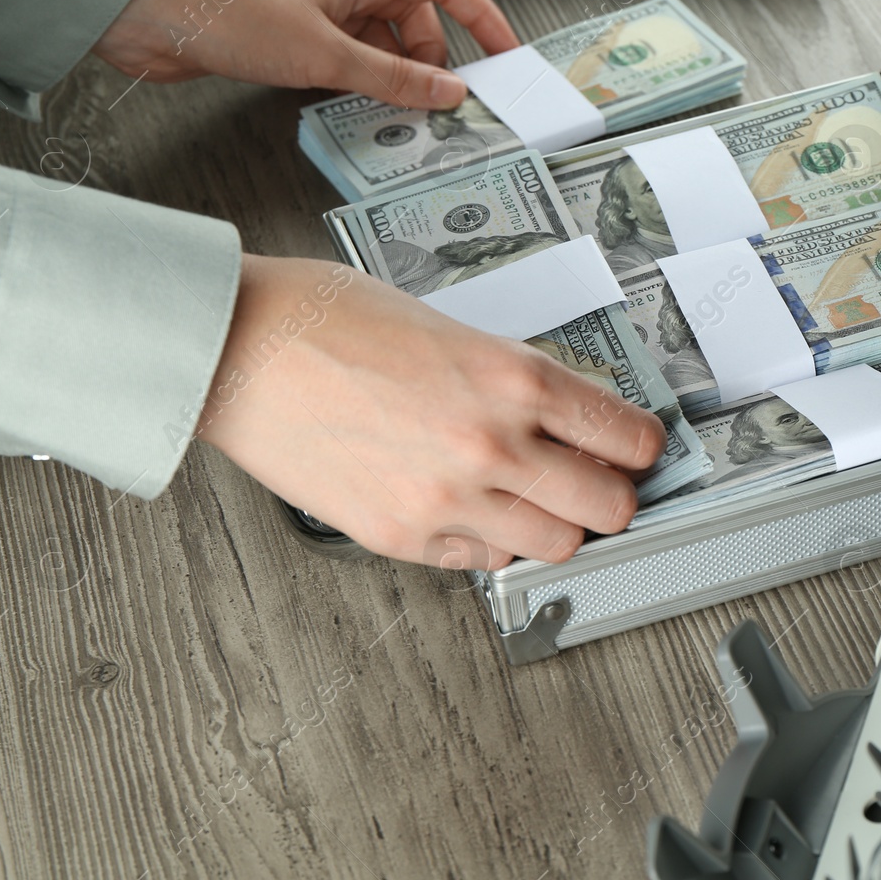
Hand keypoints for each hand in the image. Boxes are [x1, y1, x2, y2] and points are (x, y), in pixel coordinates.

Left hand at [92, 0, 520, 109]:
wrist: (155, 19)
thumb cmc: (230, 15)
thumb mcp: (326, 55)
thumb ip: (392, 78)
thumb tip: (446, 92)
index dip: (480, 16)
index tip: (503, 54)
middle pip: (415, 21)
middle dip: (435, 62)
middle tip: (444, 105)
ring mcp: (321, 13)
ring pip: (382, 45)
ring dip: (397, 79)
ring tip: (404, 115)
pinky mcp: (295, 39)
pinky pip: (350, 61)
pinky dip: (364, 86)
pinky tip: (361, 112)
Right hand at [196, 255, 665, 567]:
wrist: (239, 348)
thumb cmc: (328, 319)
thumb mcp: (451, 326)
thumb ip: (512, 377)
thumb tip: (562, 414)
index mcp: (513, 377)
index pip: (625, 436)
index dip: (641, 448)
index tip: (637, 450)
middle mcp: (492, 444)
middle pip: (607, 506)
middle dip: (611, 496)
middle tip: (601, 483)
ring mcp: (448, 499)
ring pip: (554, 546)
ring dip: (555, 525)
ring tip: (535, 500)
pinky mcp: (402, 536)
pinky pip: (483, 560)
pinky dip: (492, 541)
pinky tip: (475, 509)